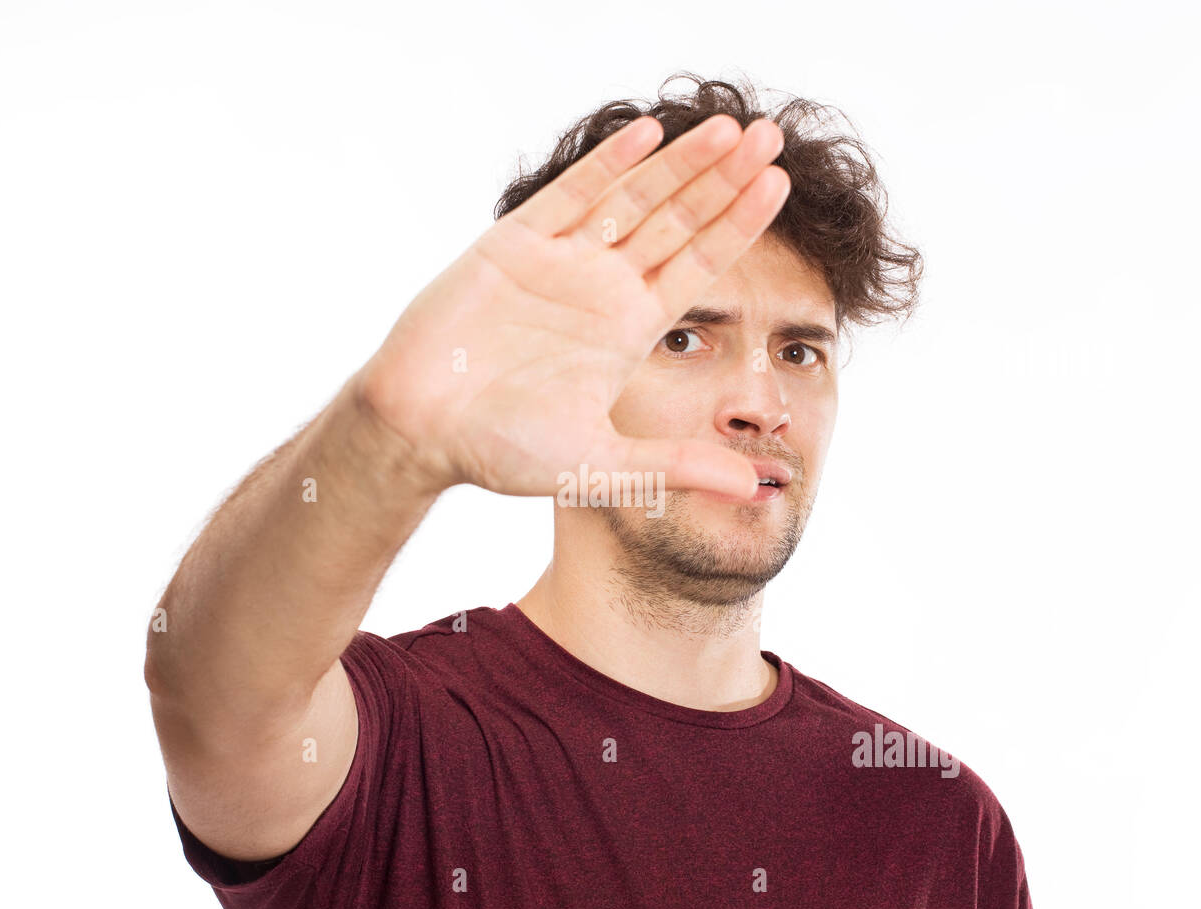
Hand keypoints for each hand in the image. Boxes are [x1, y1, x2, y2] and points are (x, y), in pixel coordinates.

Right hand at [358, 113, 789, 499]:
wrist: (420, 430)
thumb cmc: (502, 451)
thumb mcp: (602, 464)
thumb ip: (677, 468)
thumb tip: (757, 488)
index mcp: (629, 330)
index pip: (699, 265)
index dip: (738, 225)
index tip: (780, 185)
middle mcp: (603, 288)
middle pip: (677, 220)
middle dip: (724, 180)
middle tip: (772, 137)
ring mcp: (561, 261)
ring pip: (633, 199)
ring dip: (680, 163)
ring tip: (731, 128)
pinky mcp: (514, 244)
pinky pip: (570, 195)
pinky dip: (608, 165)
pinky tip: (649, 134)